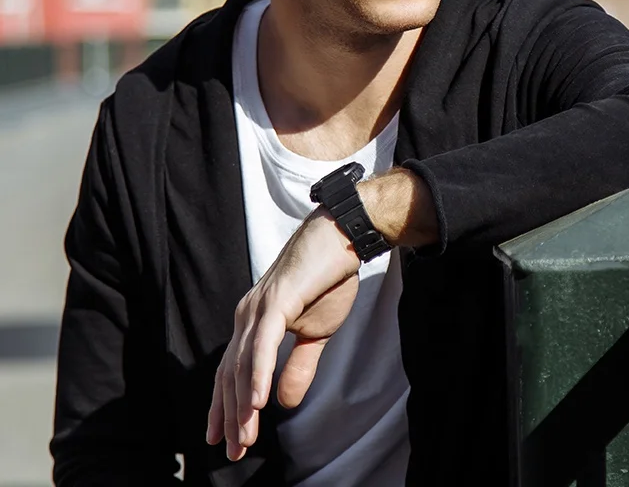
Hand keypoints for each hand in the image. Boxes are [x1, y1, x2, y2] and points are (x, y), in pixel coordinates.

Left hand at [206, 207, 360, 460]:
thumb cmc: (329, 280)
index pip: (232, 370)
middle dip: (229, 415)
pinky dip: (258, 374)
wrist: (343, 238)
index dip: (226, 406)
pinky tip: (258, 402)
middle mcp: (248, 314)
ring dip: (242, 404)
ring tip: (243, 438)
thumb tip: (284, 404)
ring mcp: (259, 306)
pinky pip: (263, 344)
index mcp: (254, 321)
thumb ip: (298, 367)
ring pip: (243, 364)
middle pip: (230, 372)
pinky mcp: (277, 301)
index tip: (223, 440)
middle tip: (232, 452)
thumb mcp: (316, 334)